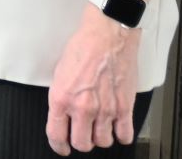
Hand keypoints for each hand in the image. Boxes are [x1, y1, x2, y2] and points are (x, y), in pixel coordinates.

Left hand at [45, 9, 139, 153]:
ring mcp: (105, 109)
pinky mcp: (124, 107)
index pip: (56, 135)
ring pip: (103, 142)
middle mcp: (83, 107)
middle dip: (81, 142)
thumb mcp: (60, 72)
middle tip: (82, 134)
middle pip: (82, 144)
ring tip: (99, 128)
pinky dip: (121, 135)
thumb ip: (62, 97)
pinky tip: (117, 127)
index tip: (62, 147)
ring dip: (101, 137)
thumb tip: (62, 115)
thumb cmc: (83, 47)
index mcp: (62, 98)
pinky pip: (125, 135)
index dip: (58, 146)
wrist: (107, 35)